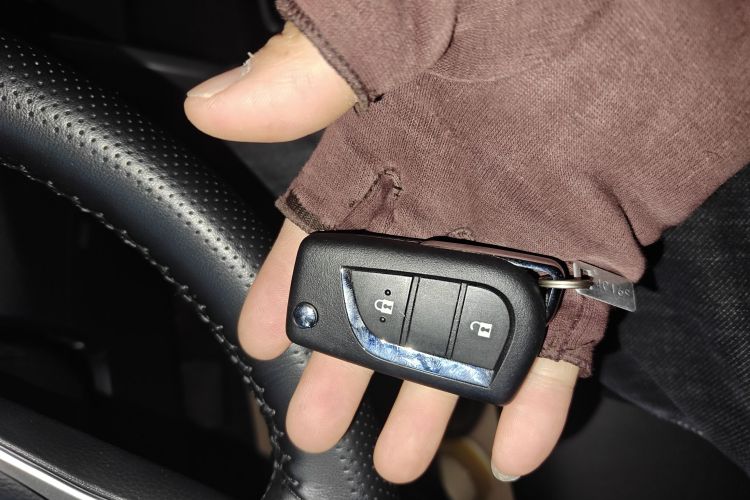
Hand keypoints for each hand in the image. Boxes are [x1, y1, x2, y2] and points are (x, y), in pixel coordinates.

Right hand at [185, 22, 578, 482]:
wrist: (665, 1)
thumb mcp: (408, 17)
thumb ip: (317, 69)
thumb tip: (216, 107)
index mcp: (396, 141)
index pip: (321, 228)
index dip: (290, 286)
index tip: (265, 337)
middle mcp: (451, 192)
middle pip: (385, 296)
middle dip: (350, 363)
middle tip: (316, 419)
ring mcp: (522, 227)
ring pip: (463, 329)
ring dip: (432, 392)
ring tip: (399, 456)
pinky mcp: (595, 249)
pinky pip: (563, 335)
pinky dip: (539, 394)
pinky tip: (513, 446)